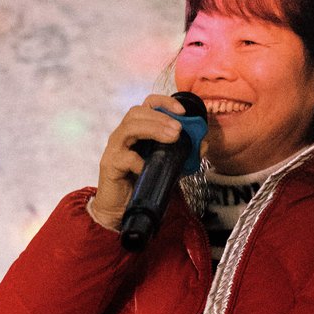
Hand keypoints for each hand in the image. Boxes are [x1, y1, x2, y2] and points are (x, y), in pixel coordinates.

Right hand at [90, 95, 188, 230]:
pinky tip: (149, 168)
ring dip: (153, 129)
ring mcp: (114, 149)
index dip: (164, 103)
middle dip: (160, 117)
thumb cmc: (142, 184)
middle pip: (136, 112)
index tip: (182, 111)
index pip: (147, 105)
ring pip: (129, 127)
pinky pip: (125, 157)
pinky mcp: (110, 165)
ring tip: (172, 137)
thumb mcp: (168, 167)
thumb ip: (183, 155)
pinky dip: (140, 161)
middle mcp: (123, 135)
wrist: (121, 210)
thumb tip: (203, 144)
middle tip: (179, 129)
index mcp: (137, 131)